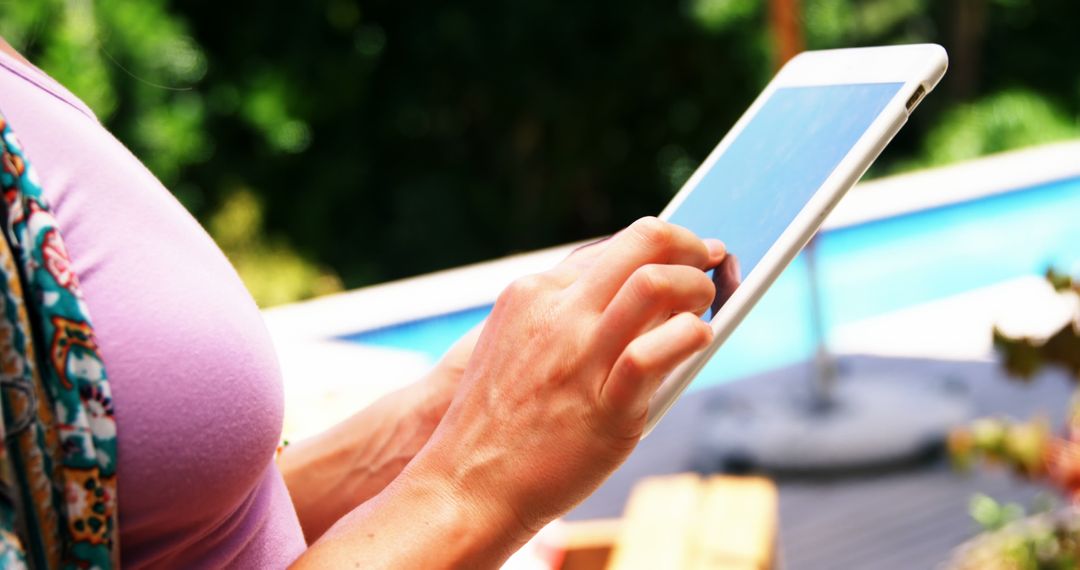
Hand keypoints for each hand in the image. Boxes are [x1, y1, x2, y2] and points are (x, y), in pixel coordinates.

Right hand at [409, 217, 724, 554]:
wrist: (466, 484)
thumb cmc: (500, 419)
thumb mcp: (514, 343)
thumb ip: (564, 314)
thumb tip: (633, 294)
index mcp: (534, 293)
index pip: (617, 245)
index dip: (663, 245)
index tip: (688, 254)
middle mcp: (558, 312)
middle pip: (644, 242)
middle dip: (691, 246)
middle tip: (711, 264)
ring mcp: (579, 356)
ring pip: (655, 284)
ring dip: (697, 287)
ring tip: (706, 307)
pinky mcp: (604, 406)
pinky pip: (657, 354)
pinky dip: (691, 337)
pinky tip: (700, 340)